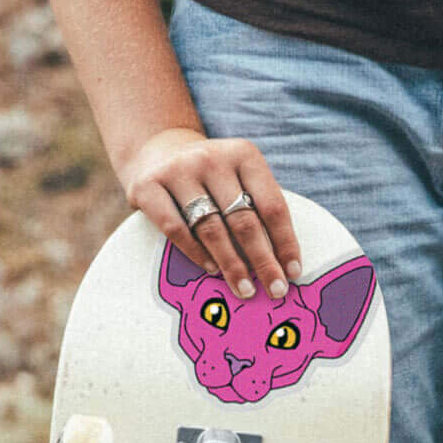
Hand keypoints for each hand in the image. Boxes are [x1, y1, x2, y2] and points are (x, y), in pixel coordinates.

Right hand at [120, 127, 302, 301]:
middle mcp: (212, 158)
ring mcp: (178, 171)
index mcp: (244, 155)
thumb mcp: (238, 179)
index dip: (285, 242)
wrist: (156, 152)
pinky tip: (211, 269)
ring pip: (211, 228)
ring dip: (232, 264)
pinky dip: (195, 253)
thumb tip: (281, 264)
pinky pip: (176, 228)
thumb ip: (257, 209)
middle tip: (275, 290)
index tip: (294, 273)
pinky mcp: (148, 186)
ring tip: (244, 289)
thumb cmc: (209, 178)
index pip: (272, 205)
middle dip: (263, 261)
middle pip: (244, 220)